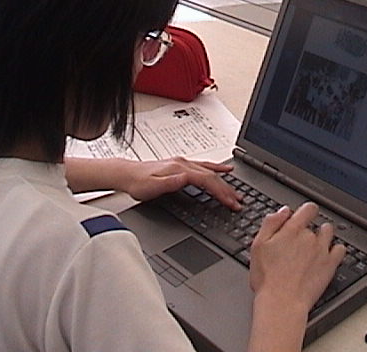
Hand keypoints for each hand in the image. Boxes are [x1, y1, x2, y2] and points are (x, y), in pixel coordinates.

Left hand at [120, 157, 241, 208]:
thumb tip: (186, 179)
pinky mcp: (182, 165)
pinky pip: (205, 165)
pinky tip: (225, 169)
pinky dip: (217, 168)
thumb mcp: (151, 188)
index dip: (221, 192)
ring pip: (211, 171)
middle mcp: (184, 164)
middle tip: (240, 202)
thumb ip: (170, 183)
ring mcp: (184, 163)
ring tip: (238, 191)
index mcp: (180, 170)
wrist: (126, 174)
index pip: (207, 180)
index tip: (232, 202)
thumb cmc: (137, 183)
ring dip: (225, 181)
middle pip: (213, 176)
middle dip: (228, 189)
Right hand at [249, 202, 344, 312]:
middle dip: (308, 230)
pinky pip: (340, 249)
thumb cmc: (267, 277)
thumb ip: (271, 223)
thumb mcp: (258, 245)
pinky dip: (336, 250)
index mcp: (292, 229)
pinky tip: (328, 255)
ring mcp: (322, 250)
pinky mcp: (330, 264)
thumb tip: (284, 211)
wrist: (282, 302)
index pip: (308, 208)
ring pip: (329, 233)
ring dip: (324, 236)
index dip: (306, 211)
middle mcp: (309, 236)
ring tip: (314, 247)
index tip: (303, 216)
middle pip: (315, 224)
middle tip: (299, 244)